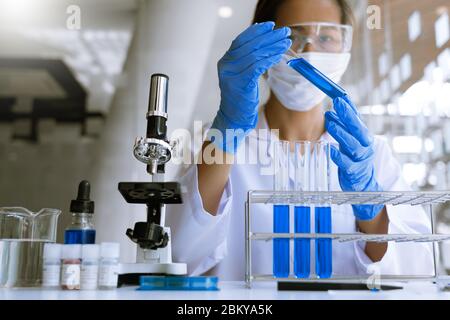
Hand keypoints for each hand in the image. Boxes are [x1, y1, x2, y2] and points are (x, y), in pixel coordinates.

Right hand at [209, 21, 291, 153]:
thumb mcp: (242, 76)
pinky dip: (270, 59)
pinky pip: (257, 66)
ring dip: (273, 47)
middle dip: (269, 37)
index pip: (241, 41)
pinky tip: (279, 55)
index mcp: (225, 61)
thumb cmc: (241, 99)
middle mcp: (226, 66)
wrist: (233, 119)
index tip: (270, 26)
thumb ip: (247, 61)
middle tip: (284, 32)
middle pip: (250, 45)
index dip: (256, 32)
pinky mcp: (240, 83)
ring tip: (286, 42)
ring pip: (255, 54)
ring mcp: (231, 75)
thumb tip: (264, 44)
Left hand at [325, 95, 383, 220]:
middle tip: (337, 104)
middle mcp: (365, 146)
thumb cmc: (354, 158)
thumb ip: (344, 125)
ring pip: (352, 145)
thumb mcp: (351, 140)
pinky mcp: (354, 172)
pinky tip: (330, 149)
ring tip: (330, 121)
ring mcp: (360, 159)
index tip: (340, 97)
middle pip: (358, 129)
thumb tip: (334, 107)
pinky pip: (346, 163)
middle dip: (348, 116)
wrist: (363, 183)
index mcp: (364, 137)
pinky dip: (338, 156)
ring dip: (341, 132)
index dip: (350, 108)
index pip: (357, 119)